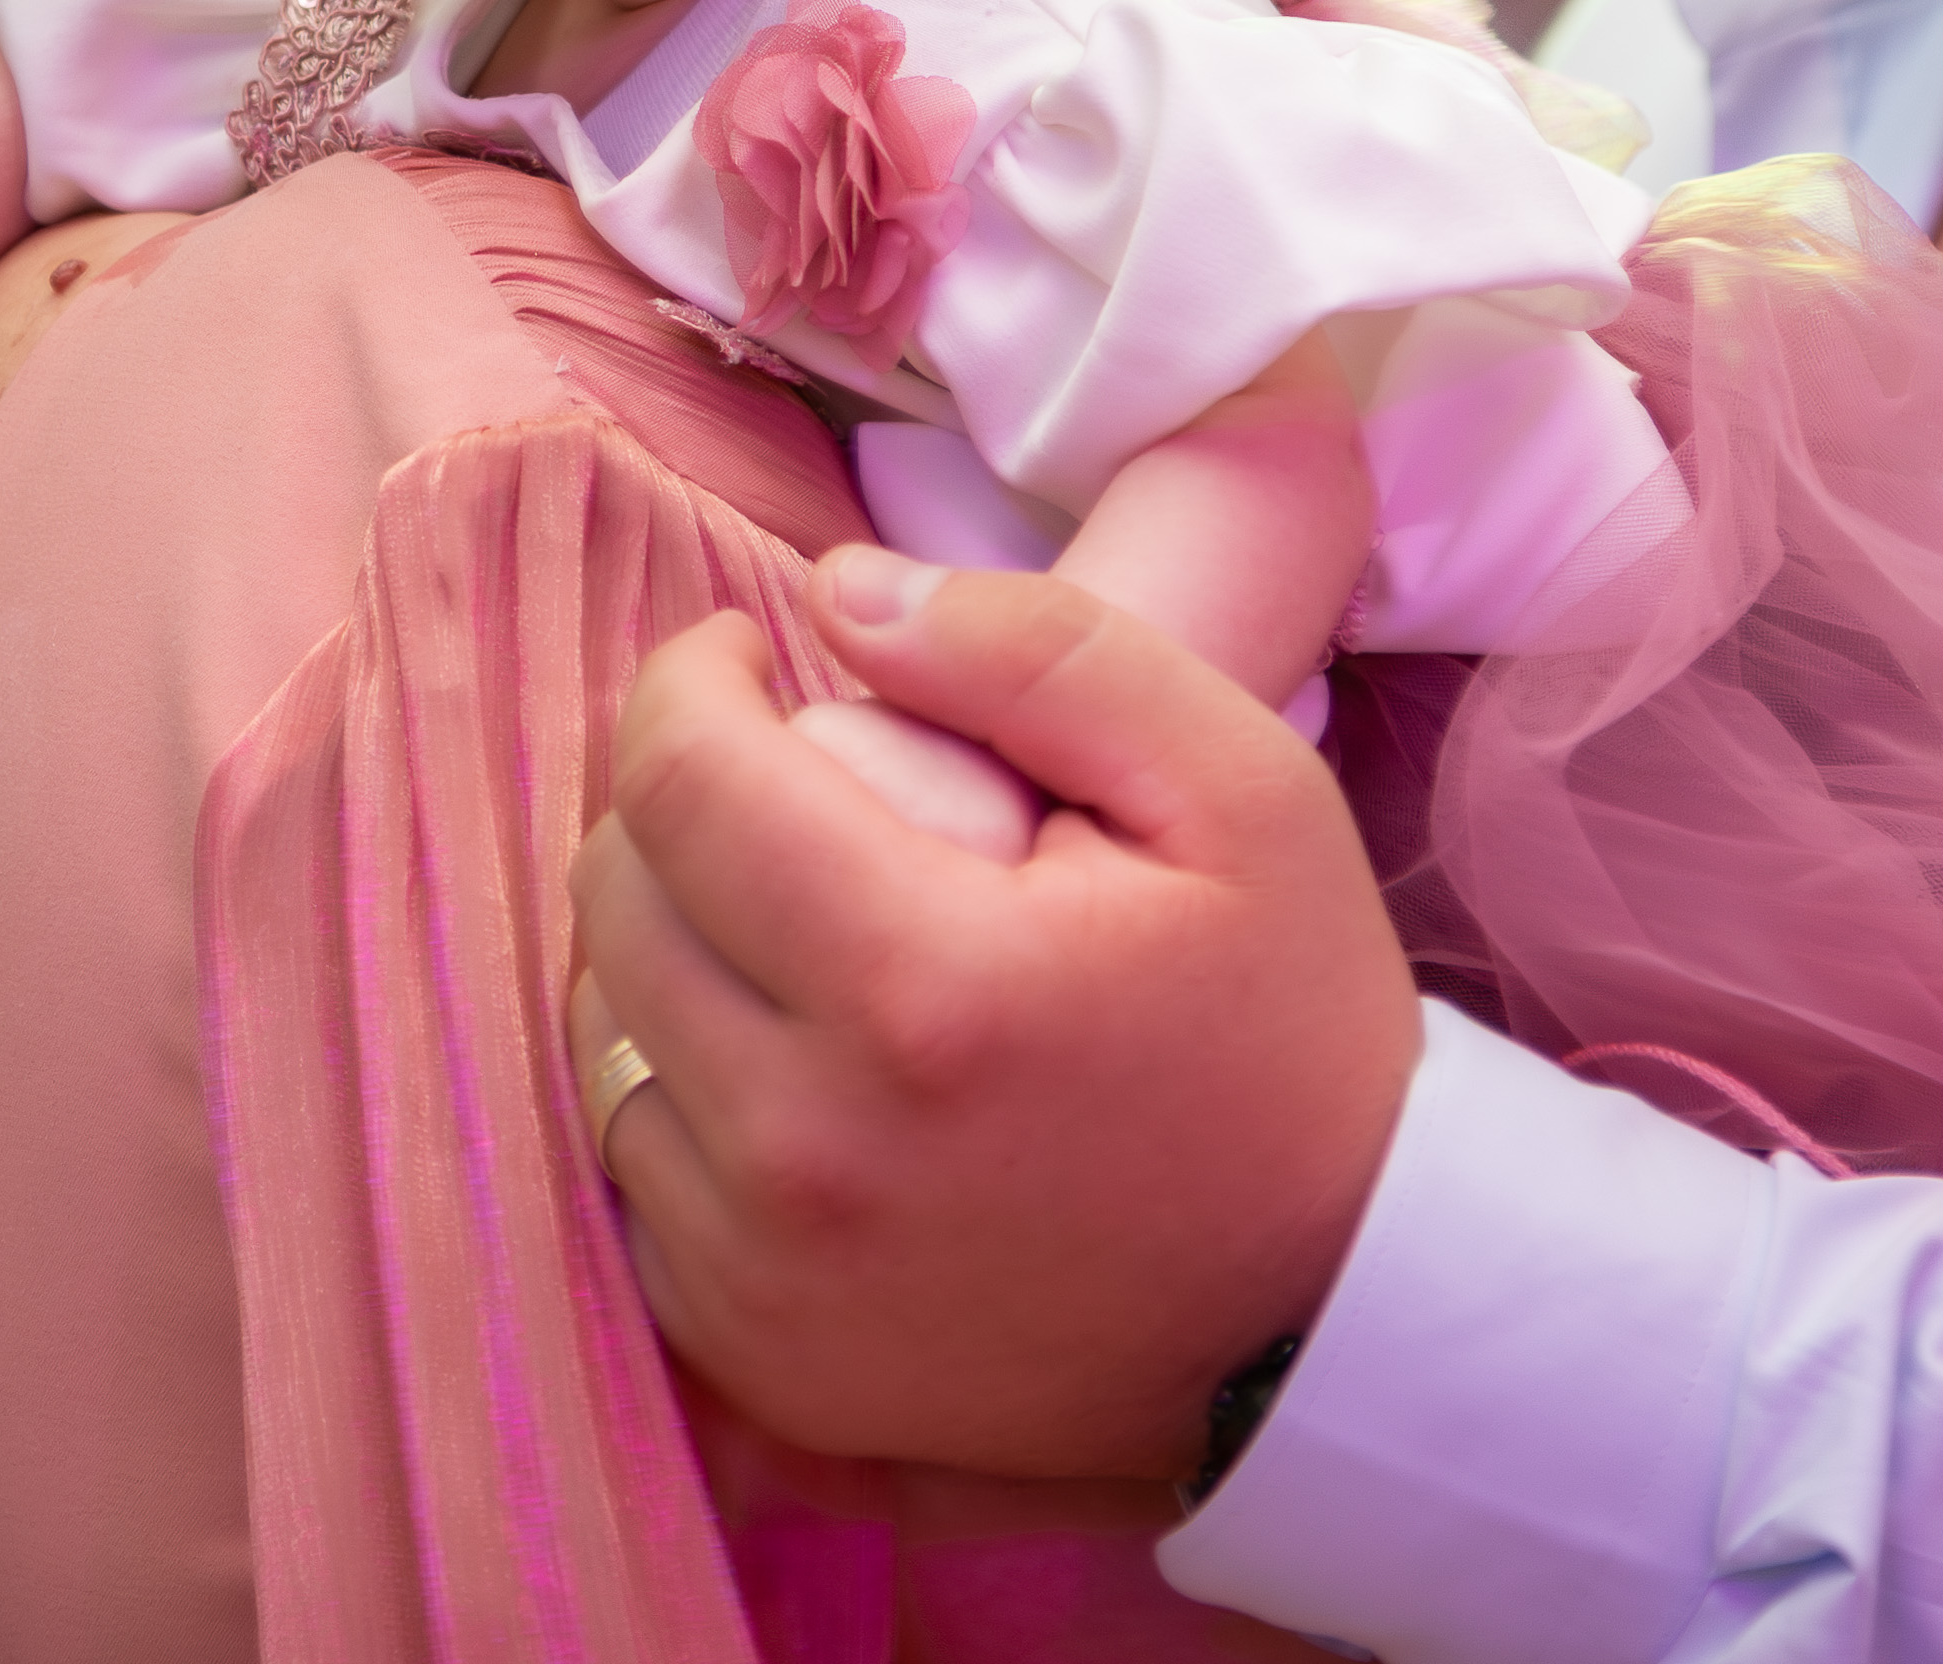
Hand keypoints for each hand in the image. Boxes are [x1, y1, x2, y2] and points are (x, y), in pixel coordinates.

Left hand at [569, 547, 1419, 1479]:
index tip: (753, 658)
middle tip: (787, 781)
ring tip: (789, 917)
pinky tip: (787, 1062)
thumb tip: (836, 588)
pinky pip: (629, 1170)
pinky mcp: (756, 1354)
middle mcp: (812, 1148)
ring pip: (604, 1029)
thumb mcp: (1236, 788)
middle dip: (679, 797)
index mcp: (924, 987)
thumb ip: (1035, 653)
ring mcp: (768, 1273)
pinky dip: (682, 1090)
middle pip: (617, 897)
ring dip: (670, 942)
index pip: (678, 775)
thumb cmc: (1291, 1032)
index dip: (691, 678)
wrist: (1338, 1310)